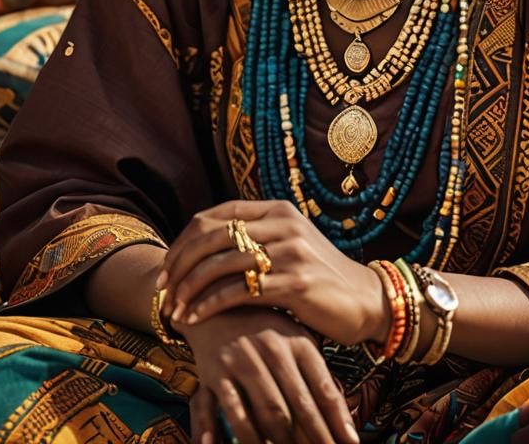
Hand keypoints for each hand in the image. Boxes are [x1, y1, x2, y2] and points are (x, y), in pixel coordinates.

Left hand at [159, 199, 388, 346]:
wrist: (366, 300)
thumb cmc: (320, 277)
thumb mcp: (289, 246)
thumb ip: (255, 239)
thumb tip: (201, 250)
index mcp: (277, 210)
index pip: (214, 216)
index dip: (182, 243)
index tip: (165, 270)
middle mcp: (283, 223)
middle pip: (211, 236)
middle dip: (178, 265)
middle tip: (162, 291)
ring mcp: (291, 251)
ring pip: (221, 263)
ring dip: (189, 289)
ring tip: (174, 310)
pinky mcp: (297, 282)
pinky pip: (239, 290)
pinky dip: (210, 305)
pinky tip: (195, 319)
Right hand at [178, 307, 358, 443]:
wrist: (217, 299)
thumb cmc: (265, 326)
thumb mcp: (294, 337)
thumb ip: (314, 369)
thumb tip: (341, 411)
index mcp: (298, 341)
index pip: (323, 387)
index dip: (338, 419)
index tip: (350, 442)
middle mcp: (273, 350)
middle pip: (298, 405)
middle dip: (315, 437)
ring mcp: (243, 360)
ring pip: (267, 413)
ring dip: (281, 441)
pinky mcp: (215, 372)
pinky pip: (227, 412)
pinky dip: (236, 434)